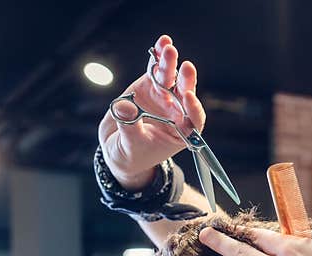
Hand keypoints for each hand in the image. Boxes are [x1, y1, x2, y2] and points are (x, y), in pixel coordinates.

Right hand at [97, 34, 206, 188]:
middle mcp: (176, 113)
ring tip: (169, 49)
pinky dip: (157, 58)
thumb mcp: (130, 146)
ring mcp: (163, 98)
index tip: (188, 97)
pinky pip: (156, 70)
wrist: (117, 149)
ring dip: (171, 64)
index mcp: (181, 133)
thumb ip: (129, 127)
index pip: (194, 120)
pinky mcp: (149, 87)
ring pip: (171, 79)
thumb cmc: (130, 155)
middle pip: (185, 94)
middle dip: (186, 81)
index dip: (194, 108)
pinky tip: (161, 44)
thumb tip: (125, 107)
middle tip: (186, 67)